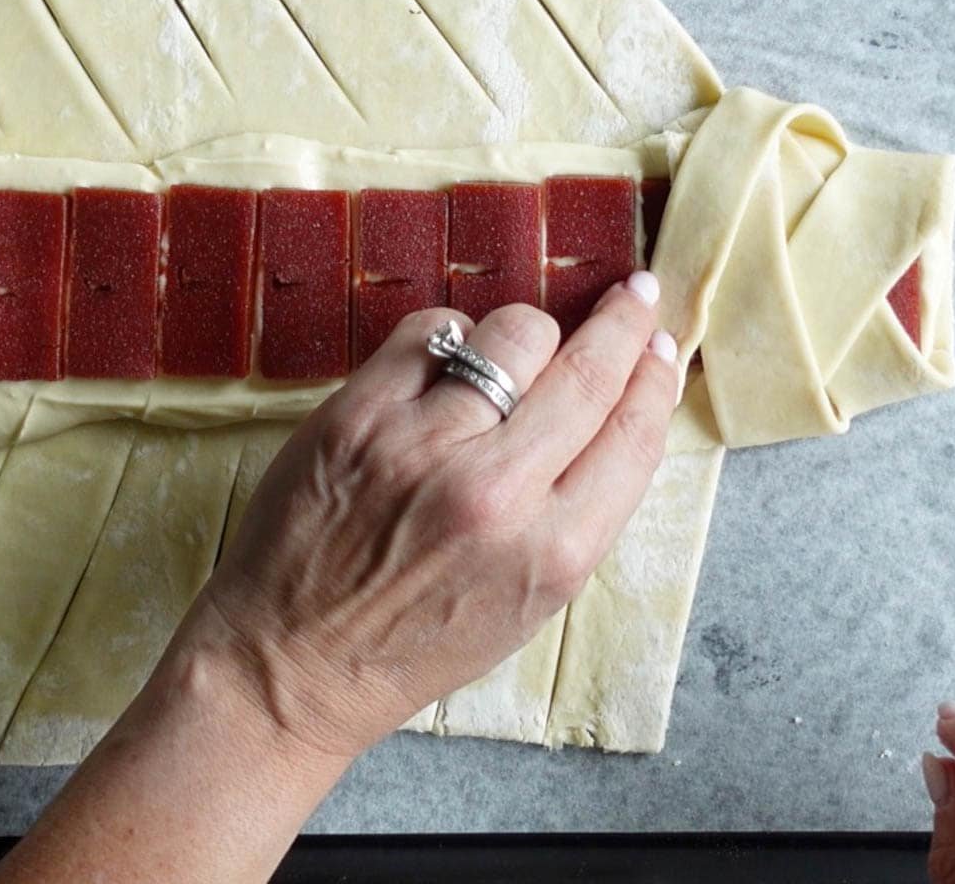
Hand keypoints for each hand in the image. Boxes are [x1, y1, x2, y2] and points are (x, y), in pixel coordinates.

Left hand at [171, 272, 680, 760]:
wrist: (292, 662)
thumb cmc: (414, 642)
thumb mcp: (529, 604)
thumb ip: (579, 511)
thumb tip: (618, 408)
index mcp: (553, 551)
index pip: (633, 433)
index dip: (656, 378)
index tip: (662, 346)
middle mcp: (495, 492)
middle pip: (587, 371)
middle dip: (624, 322)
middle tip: (634, 293)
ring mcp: (423, 445)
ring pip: (515, 334)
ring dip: (531, 333)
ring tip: (521, 351)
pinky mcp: (359, 414)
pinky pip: (432, 329)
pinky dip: (452, 334)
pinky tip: (449, 360)